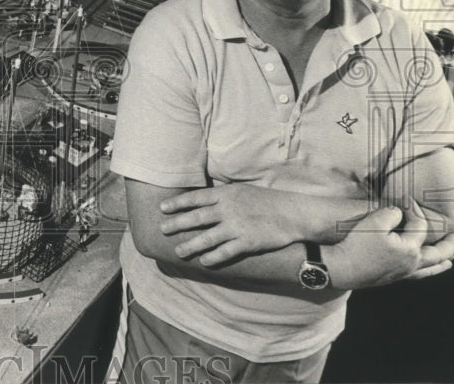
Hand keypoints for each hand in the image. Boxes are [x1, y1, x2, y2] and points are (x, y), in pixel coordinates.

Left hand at [159, 184, 299, 264]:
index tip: (162, 208)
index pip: (196, 198)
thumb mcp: (241, 191)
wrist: (291, 213)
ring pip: (207, 238)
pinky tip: (203, 262)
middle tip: (162, 229)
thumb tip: (201, 201)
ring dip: (191, 245)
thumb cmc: (265, 200)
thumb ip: (222, 197)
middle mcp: (228, 209)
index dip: (177, 204)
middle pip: (197, 217)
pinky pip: (226, 252)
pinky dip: (213, 257)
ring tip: (178, 251)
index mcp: (226, 194)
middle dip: (177, 224)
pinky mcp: (247, 242)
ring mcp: (237, 226)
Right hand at [325, 206, 453, 288]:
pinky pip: (418, 276)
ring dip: (442, 263)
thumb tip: (399, 213)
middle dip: (450, 244)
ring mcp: (404, 273)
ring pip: (430, 268)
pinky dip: (428, 272)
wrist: (342, 268)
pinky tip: (425, 270)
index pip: (420, 225)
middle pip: (438, 253)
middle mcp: (412, 263)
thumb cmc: (357, 245)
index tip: (407, 200)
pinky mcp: (393, 278)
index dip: (414, 210)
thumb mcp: (374, 222)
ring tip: (450, 260)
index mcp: (410, 249)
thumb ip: (391, 214)